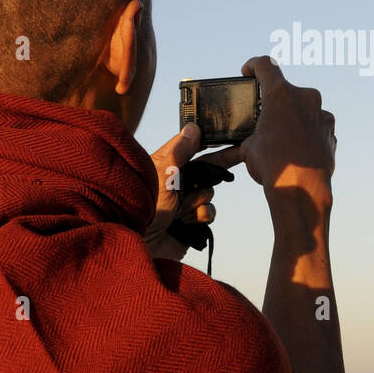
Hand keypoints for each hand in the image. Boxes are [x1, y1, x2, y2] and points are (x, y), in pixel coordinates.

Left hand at [144, 123, 217, 260]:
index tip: (229, 137)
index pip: (190, 147)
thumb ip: (179, 151)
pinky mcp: (190, 222)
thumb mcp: (162, 173)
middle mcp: (175, 182)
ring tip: (180, 210)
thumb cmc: (143, 206)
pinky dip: (201, 216)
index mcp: (166, 165)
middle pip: (205, 170)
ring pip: (208, 193)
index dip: (208, 142)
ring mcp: (183, 202)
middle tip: (234, 157)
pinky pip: (208, 212)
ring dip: (198, 201)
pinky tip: (187, 221)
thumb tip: (194, 127)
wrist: (139, 244)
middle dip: (211, 172)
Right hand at [202, 56, 335, 197]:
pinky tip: (297, 149)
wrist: (303, 188)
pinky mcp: (331, 129)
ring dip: (292, 117)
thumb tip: (214, 157)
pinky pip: (315, 124)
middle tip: (264, 117)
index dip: (253, 65)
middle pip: (286, 90)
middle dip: (275, 102)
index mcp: (280, 95)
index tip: (248, 71)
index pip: (265, 65)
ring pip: (303, 108)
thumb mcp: (247, 151)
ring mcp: (321, 113)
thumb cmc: (273, 166)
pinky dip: (306, 132)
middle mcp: (305, 97)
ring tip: (281, 138)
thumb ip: (235, 144)